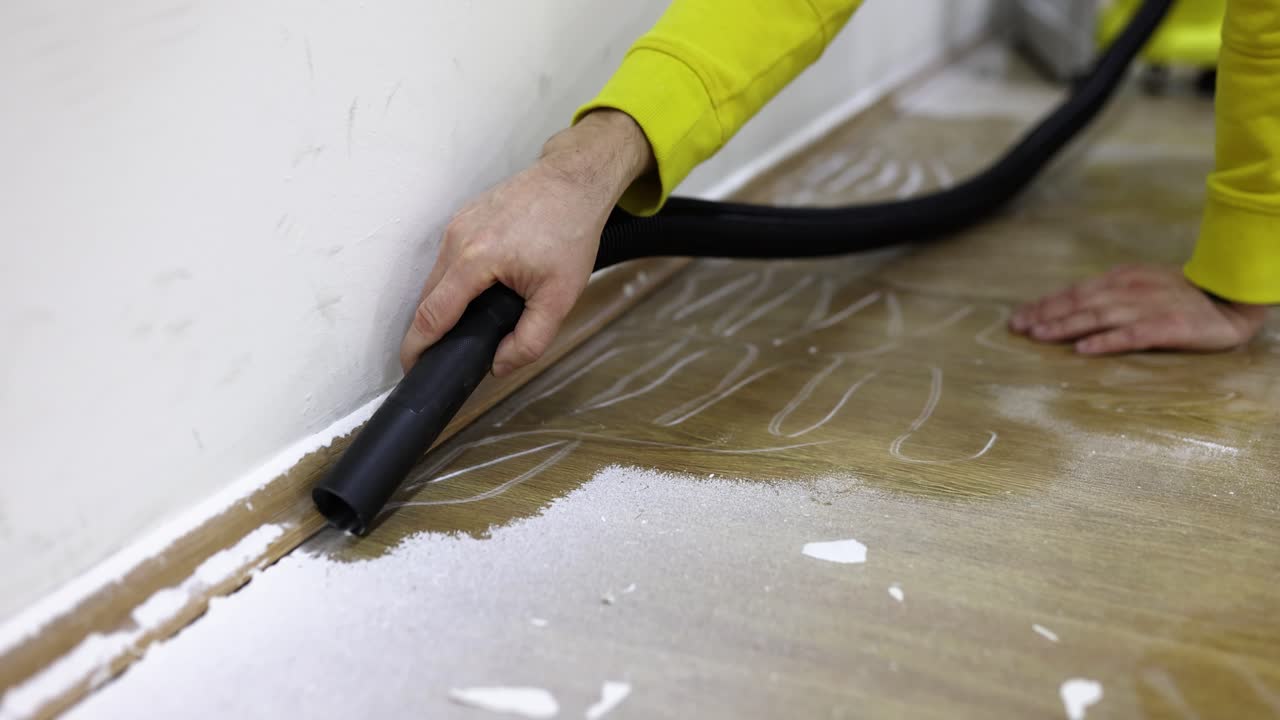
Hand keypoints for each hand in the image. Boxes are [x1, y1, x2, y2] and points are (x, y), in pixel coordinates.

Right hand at [399, 110, 653, 375]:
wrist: (574, 180)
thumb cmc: (570, 233)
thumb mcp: (560, 298)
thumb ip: (530, 340)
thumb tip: (498, 367)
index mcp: (474, 260)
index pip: (431, 315)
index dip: (417, 347)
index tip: (410, 368)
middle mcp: (456, 240)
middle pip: (428, 298)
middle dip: (427, 330)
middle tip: (438, 358)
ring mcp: (457, 224)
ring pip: (436, 277)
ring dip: (441, 304)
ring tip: (459, 329)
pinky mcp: (464, 216)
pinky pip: (447, 258)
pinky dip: (453, 281)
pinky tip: (473, 295)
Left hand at [1009, 265, 1267, 353]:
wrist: (1229, 300)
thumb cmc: (1180, 296)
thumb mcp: (1140, 285)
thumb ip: (1109, 294)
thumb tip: (1071, 306)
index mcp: (1121, 278)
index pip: (1074, 292)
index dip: (1045, 304)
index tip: (1019, 317)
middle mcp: (1129, 290)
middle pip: (1079, 302)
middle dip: (1045, 315)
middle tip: (1018, 328)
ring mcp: (1146, 308)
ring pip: (1097, 317)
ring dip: (1065, 327)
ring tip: (1039, 336)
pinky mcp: (1165, 327)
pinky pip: (1130, 336)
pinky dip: (1105, 342)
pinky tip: (1083, 350)